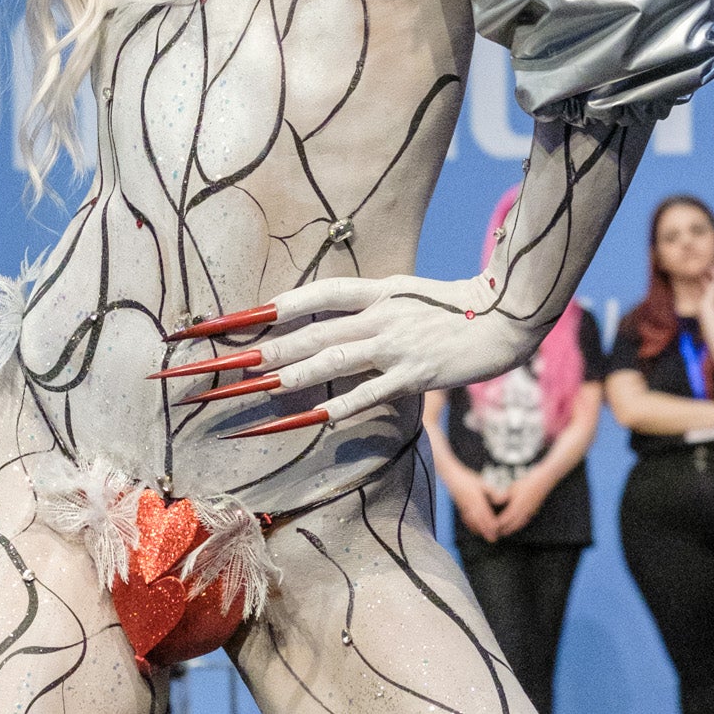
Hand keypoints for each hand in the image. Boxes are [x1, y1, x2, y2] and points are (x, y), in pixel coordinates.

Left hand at [160, 275, 526, 434]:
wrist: (509, 317)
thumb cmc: (453, 310)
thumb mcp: (403, 298)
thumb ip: (363, 310)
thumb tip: (320, 325)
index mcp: (371, 292)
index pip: (304, 298)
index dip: (259, 309)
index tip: (215, 322)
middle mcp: (376, 314)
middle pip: (302, 333)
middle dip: (250, 351)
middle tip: (204, 369)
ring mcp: (395, 345)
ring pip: (328, 361)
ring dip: (282, 378)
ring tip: (242, 393)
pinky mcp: (416, 375)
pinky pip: (368, 394)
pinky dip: (336, 408)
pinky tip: (306, 421)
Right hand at [448, 471, 502, 541]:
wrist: (452, 478)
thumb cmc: (468, 479)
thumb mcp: (482, 483)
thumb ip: (493, 492)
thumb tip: (503, 499)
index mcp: (475, 498)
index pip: (484, 514)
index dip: (490, 523)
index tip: (497, 529)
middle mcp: (469, 505)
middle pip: (478, 521)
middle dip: (486, 531)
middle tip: (493, 539)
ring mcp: (464, 508)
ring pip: (472, 523)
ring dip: (480, 531)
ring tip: (488, 538)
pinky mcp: (461, 510)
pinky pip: (466, 521)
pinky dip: (472, 528)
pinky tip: (477, 532)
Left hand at [491, 471, 549, 536]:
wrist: (542, 481)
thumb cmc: (526, 483)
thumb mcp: (513, 488)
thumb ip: (504, 496)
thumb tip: (495, 502)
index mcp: (518, 504)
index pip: (507, 518)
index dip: (499, 523)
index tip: (492, 526)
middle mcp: (525, 510)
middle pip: (513, 525)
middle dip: (504, 530)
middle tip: (495, 533)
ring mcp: (530, 512)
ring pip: (519, 525)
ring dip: (511, 529)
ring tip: (503, 532)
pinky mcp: (533, 512)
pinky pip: (524, 522)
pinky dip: (517, 526)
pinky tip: (513, 526)